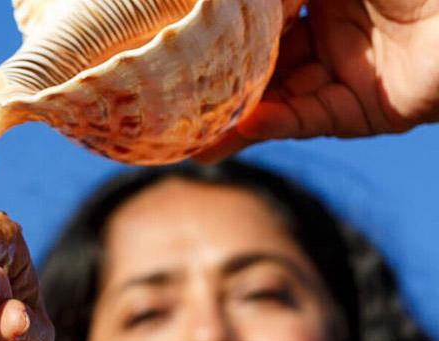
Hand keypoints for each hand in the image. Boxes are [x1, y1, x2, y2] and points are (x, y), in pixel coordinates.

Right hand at [197, 0, 438, 159]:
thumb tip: (211, 0)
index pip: (257, 18)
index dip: (216, 34)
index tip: (174, 46)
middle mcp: (329, 31)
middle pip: (260, 64)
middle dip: (216, 84)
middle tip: (169, 101)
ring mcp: (342, 73)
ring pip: (275, 99)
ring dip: (232, 119)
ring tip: (187, 138)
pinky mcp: (358, 111)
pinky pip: (305, 119)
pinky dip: (271, 125)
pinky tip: (235, 132)